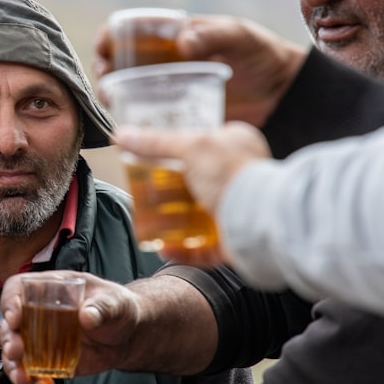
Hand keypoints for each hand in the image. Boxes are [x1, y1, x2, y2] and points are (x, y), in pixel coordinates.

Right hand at [0, 271, 143, 383]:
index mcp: (51, 289)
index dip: (11, 301)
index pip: (19, 288)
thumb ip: (102, 308)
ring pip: (15, 350)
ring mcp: (41, 338)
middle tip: (16, 351)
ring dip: (13, 365)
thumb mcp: (114, 302)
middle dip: (8, 339)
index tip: (14, 317)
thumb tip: (87, 316)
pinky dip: (34, 382)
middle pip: (10, 323)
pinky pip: (33, 371)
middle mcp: (39, 312)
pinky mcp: (49, 360)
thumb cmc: (118, 308)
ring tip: (22, 378)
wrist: (128, 336)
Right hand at [93, 13, 306, 126]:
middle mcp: (164, 64)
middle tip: (107, 81)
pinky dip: (135, 123)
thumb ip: (212, 34)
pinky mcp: (178, 118)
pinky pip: (148, 120)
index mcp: (172, 37)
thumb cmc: (260, 53)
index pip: (130, 31)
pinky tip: (132, 128)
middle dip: (104, 71)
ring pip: (128, 93)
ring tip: (114, 103)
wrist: (282, 92)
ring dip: (114, 97)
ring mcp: (169, 92)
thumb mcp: (239, 36)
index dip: (109, 37)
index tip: (103, 48)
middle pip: (120, 65)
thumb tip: (181, 42)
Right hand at [115, 120, 269, 245]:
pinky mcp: (231, 241)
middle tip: (144, 191)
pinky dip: (180, 248)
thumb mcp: (191, 147)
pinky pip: (200, 246)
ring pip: (196, 216)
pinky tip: (162, 246)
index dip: (177, 149)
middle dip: (167, 190)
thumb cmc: (236, 176)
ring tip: (147, 221)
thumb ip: (155, 142)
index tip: (152, 157)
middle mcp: (237, 177)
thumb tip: (122, 135)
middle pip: (194, 182)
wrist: (260, 221)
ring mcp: (234, 210)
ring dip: (170, 221)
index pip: (202, 143)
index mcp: (236, 146)